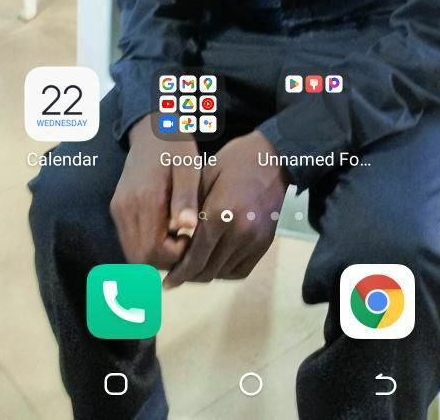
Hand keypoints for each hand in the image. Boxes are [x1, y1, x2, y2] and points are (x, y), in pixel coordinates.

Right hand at [110, 114, 199, 269]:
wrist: (150, 129)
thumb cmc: (175, 147)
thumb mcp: (188, 166)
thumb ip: (186, 197)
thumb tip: (187, 227)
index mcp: (145, 198)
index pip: (152, 250)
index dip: (174, 255)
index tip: (191, 239)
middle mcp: (125, 208)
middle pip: (140, 258)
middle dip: (165, 260)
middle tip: (185, 241)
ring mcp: (118, 209)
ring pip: (132, 254)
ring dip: (155, 254)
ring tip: (177, 236)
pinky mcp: (117, 209)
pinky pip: (129, 241)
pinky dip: (146, 245)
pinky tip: (165, 230)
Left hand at [164, 129, 288, 287]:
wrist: (274, 157)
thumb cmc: (234, 161)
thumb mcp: (204, 176)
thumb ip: (188, 209)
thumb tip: (170, 236)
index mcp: (220, 214)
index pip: (195, 257)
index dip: (178, 273)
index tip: (166, 282)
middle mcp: (239, 233)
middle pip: (208, 270)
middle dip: (189, 276)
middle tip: (175, 275)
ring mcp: (255, 241)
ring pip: (223, 273)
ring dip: (206, 274)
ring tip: (192, 268)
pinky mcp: (265, 243)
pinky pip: (241, 270)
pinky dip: (224, 271)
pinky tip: (214, 262)